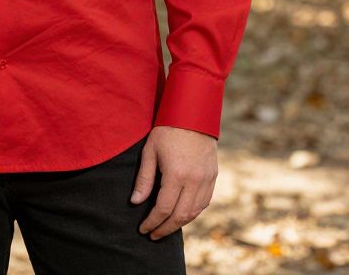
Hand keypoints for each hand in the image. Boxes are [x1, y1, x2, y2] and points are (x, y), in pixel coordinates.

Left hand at [131, 125, 217, 239]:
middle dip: (164, 228)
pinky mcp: (213, 177)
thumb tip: (135, 201)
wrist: (193, 115)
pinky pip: (204, 203)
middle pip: (180, 216)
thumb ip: (144, 179)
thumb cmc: (167, 130)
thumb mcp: (150, 151)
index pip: (163, 208)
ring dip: (179, 224)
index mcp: (176, 174)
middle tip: (153, 235)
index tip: (143, 229)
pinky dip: (193, 213)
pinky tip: (182, 214)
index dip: (152, 222)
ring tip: (165, 227)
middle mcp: (194, 181)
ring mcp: (206, 180)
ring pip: (194, 212)